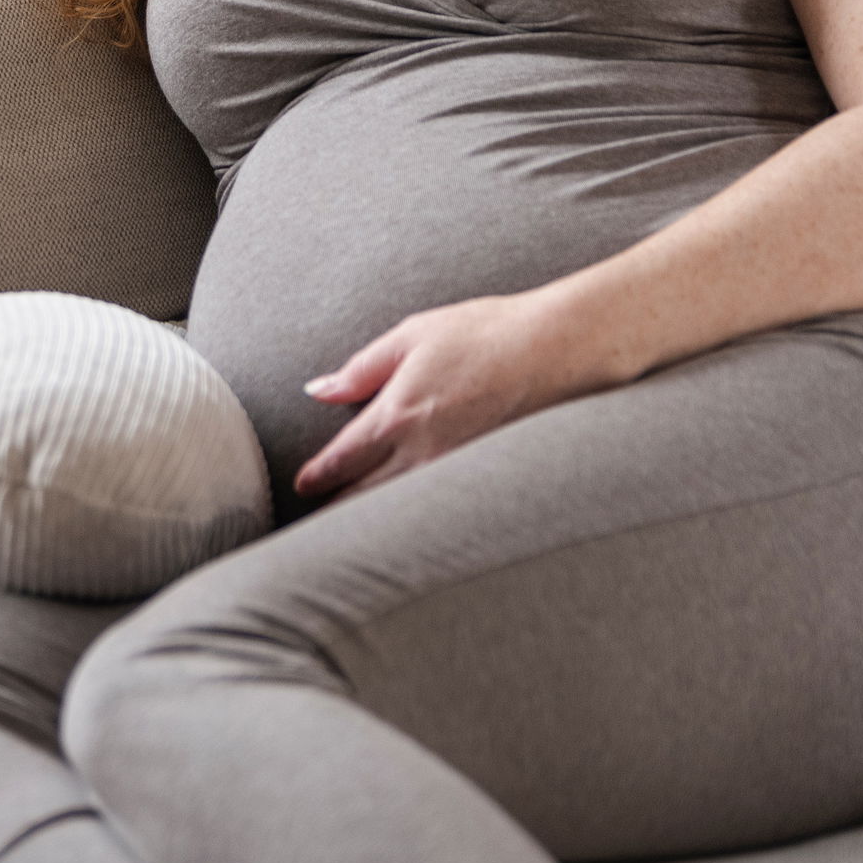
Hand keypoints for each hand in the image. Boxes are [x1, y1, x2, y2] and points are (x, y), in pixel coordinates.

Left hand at [290, 292, 635, 504]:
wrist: (558, 348)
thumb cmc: (486, 333)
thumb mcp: (412, 336)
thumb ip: (361, 369)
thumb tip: (319, 390)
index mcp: (398, 415)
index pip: (343, 459)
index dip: (318, 476)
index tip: (304, 485)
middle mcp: (423, 452)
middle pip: (367, 495)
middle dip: (339, 509)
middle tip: (317, 519)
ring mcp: (456, 470)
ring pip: (402, 506)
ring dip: (376, 517)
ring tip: (355, 529)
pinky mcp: (485, 476)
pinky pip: (440, 503)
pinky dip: (419, 513)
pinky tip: (413, 518)